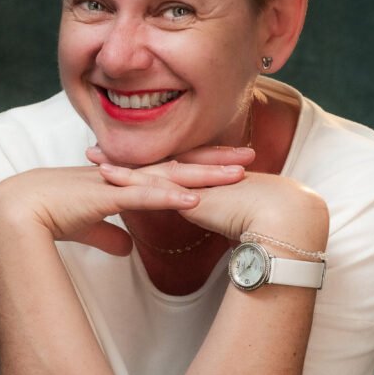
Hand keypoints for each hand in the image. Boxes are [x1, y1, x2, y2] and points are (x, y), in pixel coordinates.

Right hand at [0, 146, 252, 256]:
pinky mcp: (101, 197)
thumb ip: (108, 234)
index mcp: (123, 178)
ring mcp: (115, 182)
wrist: (14, 209)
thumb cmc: (47, 214)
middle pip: (178, 163)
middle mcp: (124, 174)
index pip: (170, 166)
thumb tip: (125, 248)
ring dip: (203, 176)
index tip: (232, 164)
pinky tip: (192, 199)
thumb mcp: (87, 226)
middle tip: (252, 155)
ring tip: (237, 174)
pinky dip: (167, 196)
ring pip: (167, 176)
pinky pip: (140, 197)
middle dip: (215, 160)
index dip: (201, 164)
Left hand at [93, 148, 327, 250]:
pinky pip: (153, 184)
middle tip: (96, 151)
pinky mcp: (189, 194)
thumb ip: (221, 218)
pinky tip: (106, 175)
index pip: (168, 172)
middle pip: (154, 164)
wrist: (281, 216)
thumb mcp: (235, 219)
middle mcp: (195, 179)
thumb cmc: (266, 223)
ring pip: (148, 170)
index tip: (121, 163)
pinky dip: (128, 179)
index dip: (144, 168)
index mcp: (204, 183)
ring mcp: (191, 183)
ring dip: (119, 164)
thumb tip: (214, 222)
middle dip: (125, 158)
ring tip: (92, 158)